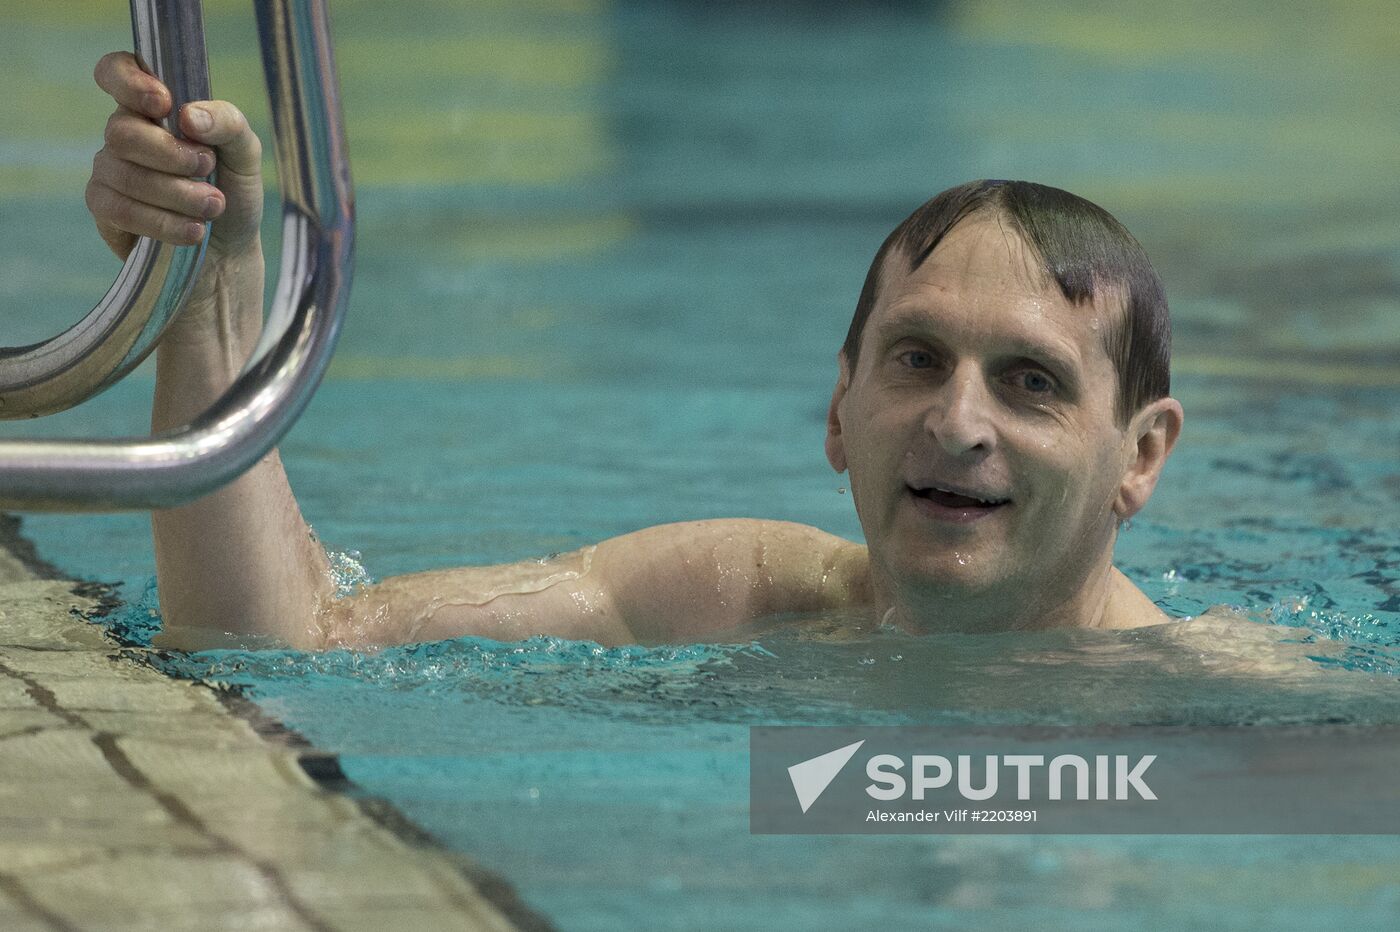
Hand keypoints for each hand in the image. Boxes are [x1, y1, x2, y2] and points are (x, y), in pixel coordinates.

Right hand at [86, 51, 263, 261]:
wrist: (229, 249)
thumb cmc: (233, 191)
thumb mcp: (245, 154)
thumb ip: (227, 123)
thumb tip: (188, 115)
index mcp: (154, 108)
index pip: (116, 72)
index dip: (129, 81)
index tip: (164, 104)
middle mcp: (125, 135)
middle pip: (122, 132)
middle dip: (172, 155)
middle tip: (208, 168)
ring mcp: (110, 171)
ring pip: (125, 175)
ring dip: (178, 194)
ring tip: (214, 206)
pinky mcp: (106, 210)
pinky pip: (120, 209)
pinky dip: (162, 222)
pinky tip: (193, 230)